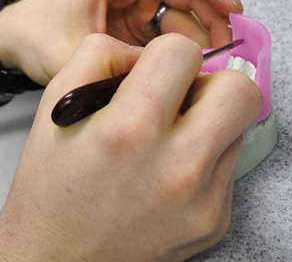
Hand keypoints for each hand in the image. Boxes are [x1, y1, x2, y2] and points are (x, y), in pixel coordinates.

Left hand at [0, 0, 243, 85]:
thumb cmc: (35, 35)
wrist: (12, 41)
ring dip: (199, 30)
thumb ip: (119, 62)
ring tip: (207, 63)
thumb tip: (166, 75)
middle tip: (228, 46)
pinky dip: (183, 43)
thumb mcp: (75, 53)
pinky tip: (189, 66)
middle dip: (212, 12)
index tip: (232, 8)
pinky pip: (168, 24)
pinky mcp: (132, 16)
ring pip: (181, 6)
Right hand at [0, 33, 262, 261]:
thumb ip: (99, 57)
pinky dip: (201, 159)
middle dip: (208, 82)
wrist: (58, 256)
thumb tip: (145, 51)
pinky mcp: (216, 221)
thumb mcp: (54, 104)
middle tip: (178, 97)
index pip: (184, 53)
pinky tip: (163, 172)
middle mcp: (175, 166)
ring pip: (238, 127)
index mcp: (128, 129)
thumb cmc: (51, 183)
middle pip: (240, 89)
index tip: (152, 70)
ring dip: (206, 121)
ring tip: (165, 137)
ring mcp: (202, 199)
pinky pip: (227, 167)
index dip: (165, 53)